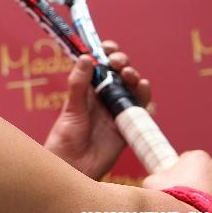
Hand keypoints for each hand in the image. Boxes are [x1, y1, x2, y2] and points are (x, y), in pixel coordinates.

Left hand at [43, 40, 150, 179]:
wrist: (74, 165)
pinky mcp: (129, 125)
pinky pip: (141, 108)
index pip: (100, 64)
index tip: (107, 47)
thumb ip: (79, 84)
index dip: (106, 52)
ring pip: (132, 87)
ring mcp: (118, 110)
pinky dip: (145, 97)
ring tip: (129, 74)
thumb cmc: (67, 136)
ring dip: (134, 77)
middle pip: (119, 72)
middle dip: (121, 62)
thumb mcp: (71, 107)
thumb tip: (87, 57)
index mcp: (89, 88)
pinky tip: (142, 88)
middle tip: (117, 62)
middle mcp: (105, 96)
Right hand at [144, 150, 211, 212]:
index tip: (177, 184)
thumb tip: (160, 178)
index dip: (182, 172)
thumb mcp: (152, 181)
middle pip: (209, 174)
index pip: (190, 160)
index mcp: (199, 158)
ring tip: (201, 212)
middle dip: (201, 184)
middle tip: (190, 199)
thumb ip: (160, 175)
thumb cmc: (171, 198)